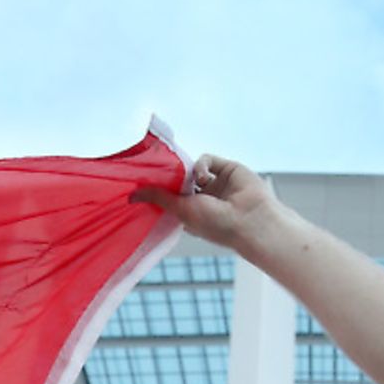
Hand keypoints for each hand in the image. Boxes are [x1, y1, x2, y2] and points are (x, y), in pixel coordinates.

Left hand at [132, 154, 285, 251]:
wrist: (251, 219)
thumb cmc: (216, 224)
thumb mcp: (181, 210)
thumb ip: (158, 198)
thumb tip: (131, 195)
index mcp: (191, 212)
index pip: (170, 196)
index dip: (159, 189)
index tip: (143, 184)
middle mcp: (202, 198)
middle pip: (179, 179)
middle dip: (170, 176)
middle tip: (156, 171)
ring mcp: (215, 183)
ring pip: (192, 168)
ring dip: (187, 172)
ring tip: (189, 183)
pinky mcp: (226, 169)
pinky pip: (206, 160)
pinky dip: (201, 165)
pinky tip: (203, 178)